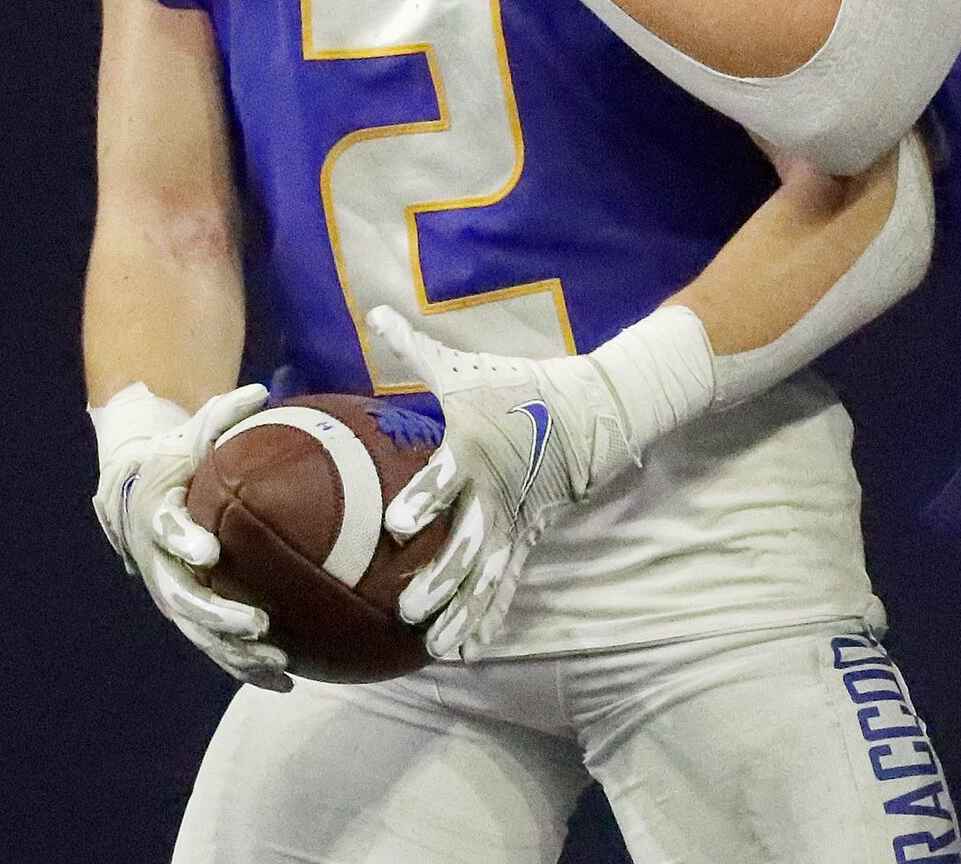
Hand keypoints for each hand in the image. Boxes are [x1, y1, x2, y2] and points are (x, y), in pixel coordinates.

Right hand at [93, 383, 291, 690]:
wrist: (138, 485)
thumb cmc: (176, 453)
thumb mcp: (193, 430)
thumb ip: (222, 414)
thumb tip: (258, 391)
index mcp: (155, 514)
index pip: (164, 529)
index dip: (182, 539)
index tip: (206, 549)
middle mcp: (157, 561)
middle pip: (181, 597)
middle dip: (218, 613)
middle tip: (257, 621)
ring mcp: (172, 590)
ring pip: (199, 631)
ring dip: (235, 650)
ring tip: (277, 660)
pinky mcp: (190, 609)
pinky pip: (215, 643)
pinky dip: (245, 663)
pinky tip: (284, 678)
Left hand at [366, 308, 642, 658]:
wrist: (586, 411)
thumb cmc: (515, 386)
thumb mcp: (465, 368)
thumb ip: (415, 347)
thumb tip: (374, 312)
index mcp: (474, 449)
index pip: (446, 477)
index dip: (423, 499)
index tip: (397, 525)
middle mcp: (495, 492)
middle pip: (467, 541)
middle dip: (440, 576)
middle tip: (408, 605)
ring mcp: (514, 520)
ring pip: (487, 575)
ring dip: (461, 609)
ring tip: (432, 644)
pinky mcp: (527, 536)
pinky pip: (507, 582)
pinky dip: (489, 616)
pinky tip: (467, 649)